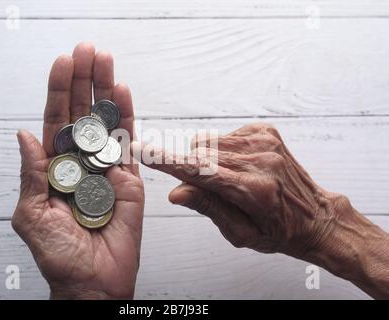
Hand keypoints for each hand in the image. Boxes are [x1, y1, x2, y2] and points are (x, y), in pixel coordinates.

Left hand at [12, 42, 143, 298]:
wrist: (93, 282)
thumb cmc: (59, 256)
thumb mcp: (32, 215)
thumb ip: (32, 174)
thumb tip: (24, 135)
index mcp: (55, 168)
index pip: (56, 121)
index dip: (58, 92)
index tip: (63, 63)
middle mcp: (81, 163)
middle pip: (82, 114)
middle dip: (84, 81)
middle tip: (88, 50)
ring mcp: (107, 169)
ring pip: (106, 122)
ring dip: (105, 90)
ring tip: (105, 60)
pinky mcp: (131, 179)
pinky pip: (128, 145)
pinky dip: (127, 117)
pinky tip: (123, 92)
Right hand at [139, 123, 388, 297]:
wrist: (314, 216)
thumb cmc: (280, 230)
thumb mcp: (240, 233)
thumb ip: (207, 207)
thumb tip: (177, 192)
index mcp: (253, 189)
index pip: (199, 171)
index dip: (167, 161)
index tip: (144, 151)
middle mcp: (260, 160)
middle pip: (200, 152)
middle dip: (194, 168)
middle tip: (211, 188)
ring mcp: (264, 141)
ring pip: (209, 141)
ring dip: (208, 159)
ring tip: (229, 178)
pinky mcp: (265, 131)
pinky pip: (224, 135)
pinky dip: (223, 150)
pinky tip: (240, 166)